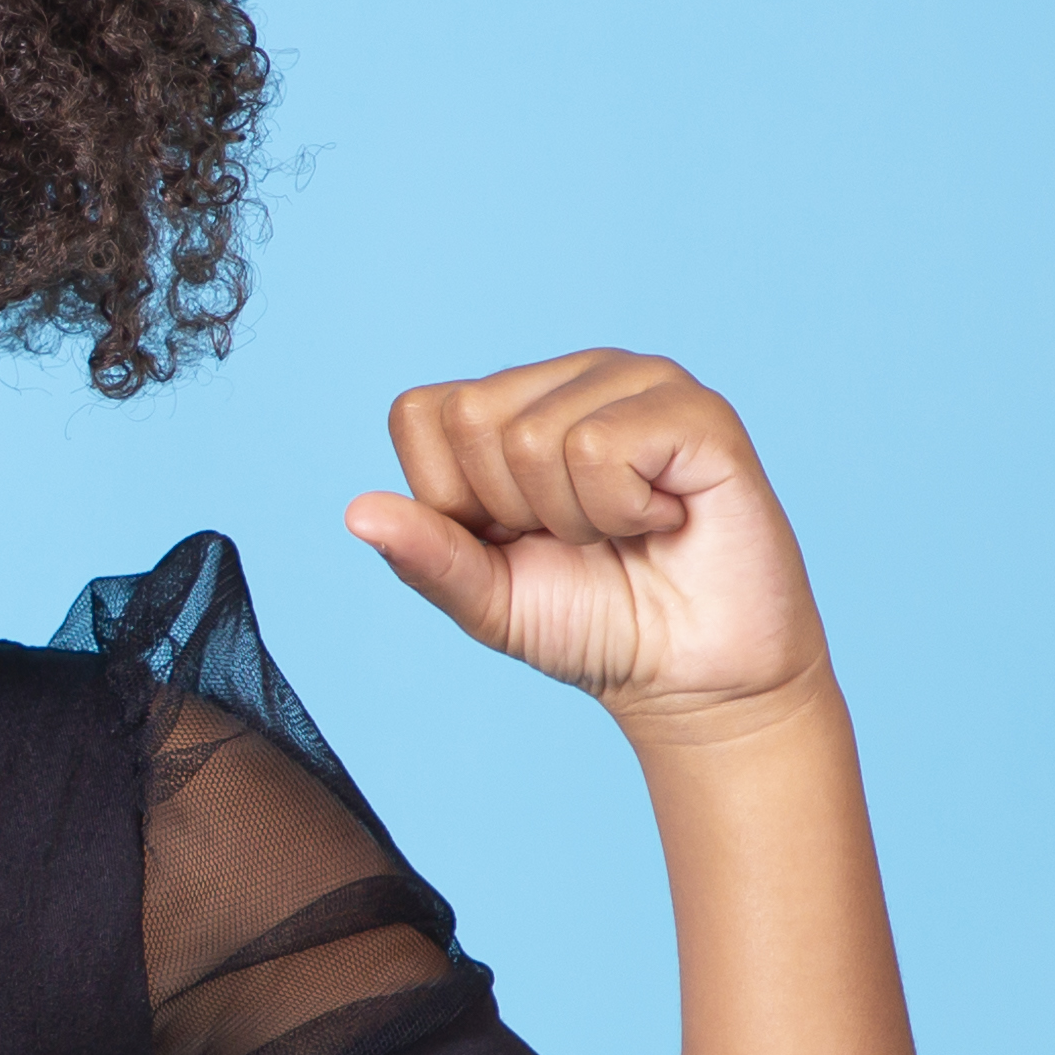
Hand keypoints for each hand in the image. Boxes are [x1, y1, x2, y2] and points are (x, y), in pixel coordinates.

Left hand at [346, 350, 828, 735]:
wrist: (691, 678)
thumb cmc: (594, 624)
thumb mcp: (486, 599)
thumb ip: (426, 554)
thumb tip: (356, 512)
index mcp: (514, 403)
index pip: (421, 413)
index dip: (453, 499)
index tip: (516, 537)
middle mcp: (575, 376)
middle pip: (472, 419)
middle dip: (513, 510)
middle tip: (581, 537)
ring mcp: (640, 382)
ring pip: (533, 436)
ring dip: (574, 518)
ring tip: (626, 530)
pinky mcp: (698, 412)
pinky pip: (601, 448)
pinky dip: (620, 512)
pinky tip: (664, 519)